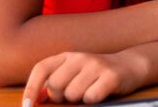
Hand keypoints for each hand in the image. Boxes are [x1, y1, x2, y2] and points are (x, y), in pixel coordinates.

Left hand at [22, 50, 146, 104]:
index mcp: (67, 56)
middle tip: (73, 95)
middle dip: (61, 97)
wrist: (129, 66)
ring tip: (89, 91)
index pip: (41, 69)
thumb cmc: (96, 74)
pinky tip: (100, 93)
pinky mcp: (110, 77)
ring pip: (72, 94)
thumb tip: (37, 98)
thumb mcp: (74, 72)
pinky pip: (91, 97)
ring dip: (78, 99)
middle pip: (55, 86)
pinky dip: (93, 100)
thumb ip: (55, 81)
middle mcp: (80, 57)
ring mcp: (96, 66)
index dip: (31, 88)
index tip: (27, 106)